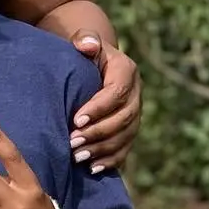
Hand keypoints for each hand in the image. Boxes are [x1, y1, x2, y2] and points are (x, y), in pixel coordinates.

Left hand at [71, 36, 141, 171]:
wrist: (92, 64)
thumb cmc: (82, 52)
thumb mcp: (83, 40)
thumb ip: (84, 39)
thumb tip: (86, 45)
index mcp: (127, 71)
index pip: (117, 92)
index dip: (98, 108)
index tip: (76, 120)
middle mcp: (136, 94)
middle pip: (123, 118)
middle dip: (98, 133)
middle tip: (72, 143)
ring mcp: (135, 113)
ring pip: (125, 136)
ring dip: (102, 149)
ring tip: (77, 158)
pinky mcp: (129, 129)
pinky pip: (125, 148)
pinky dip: (111, 160)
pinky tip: (93, 169)